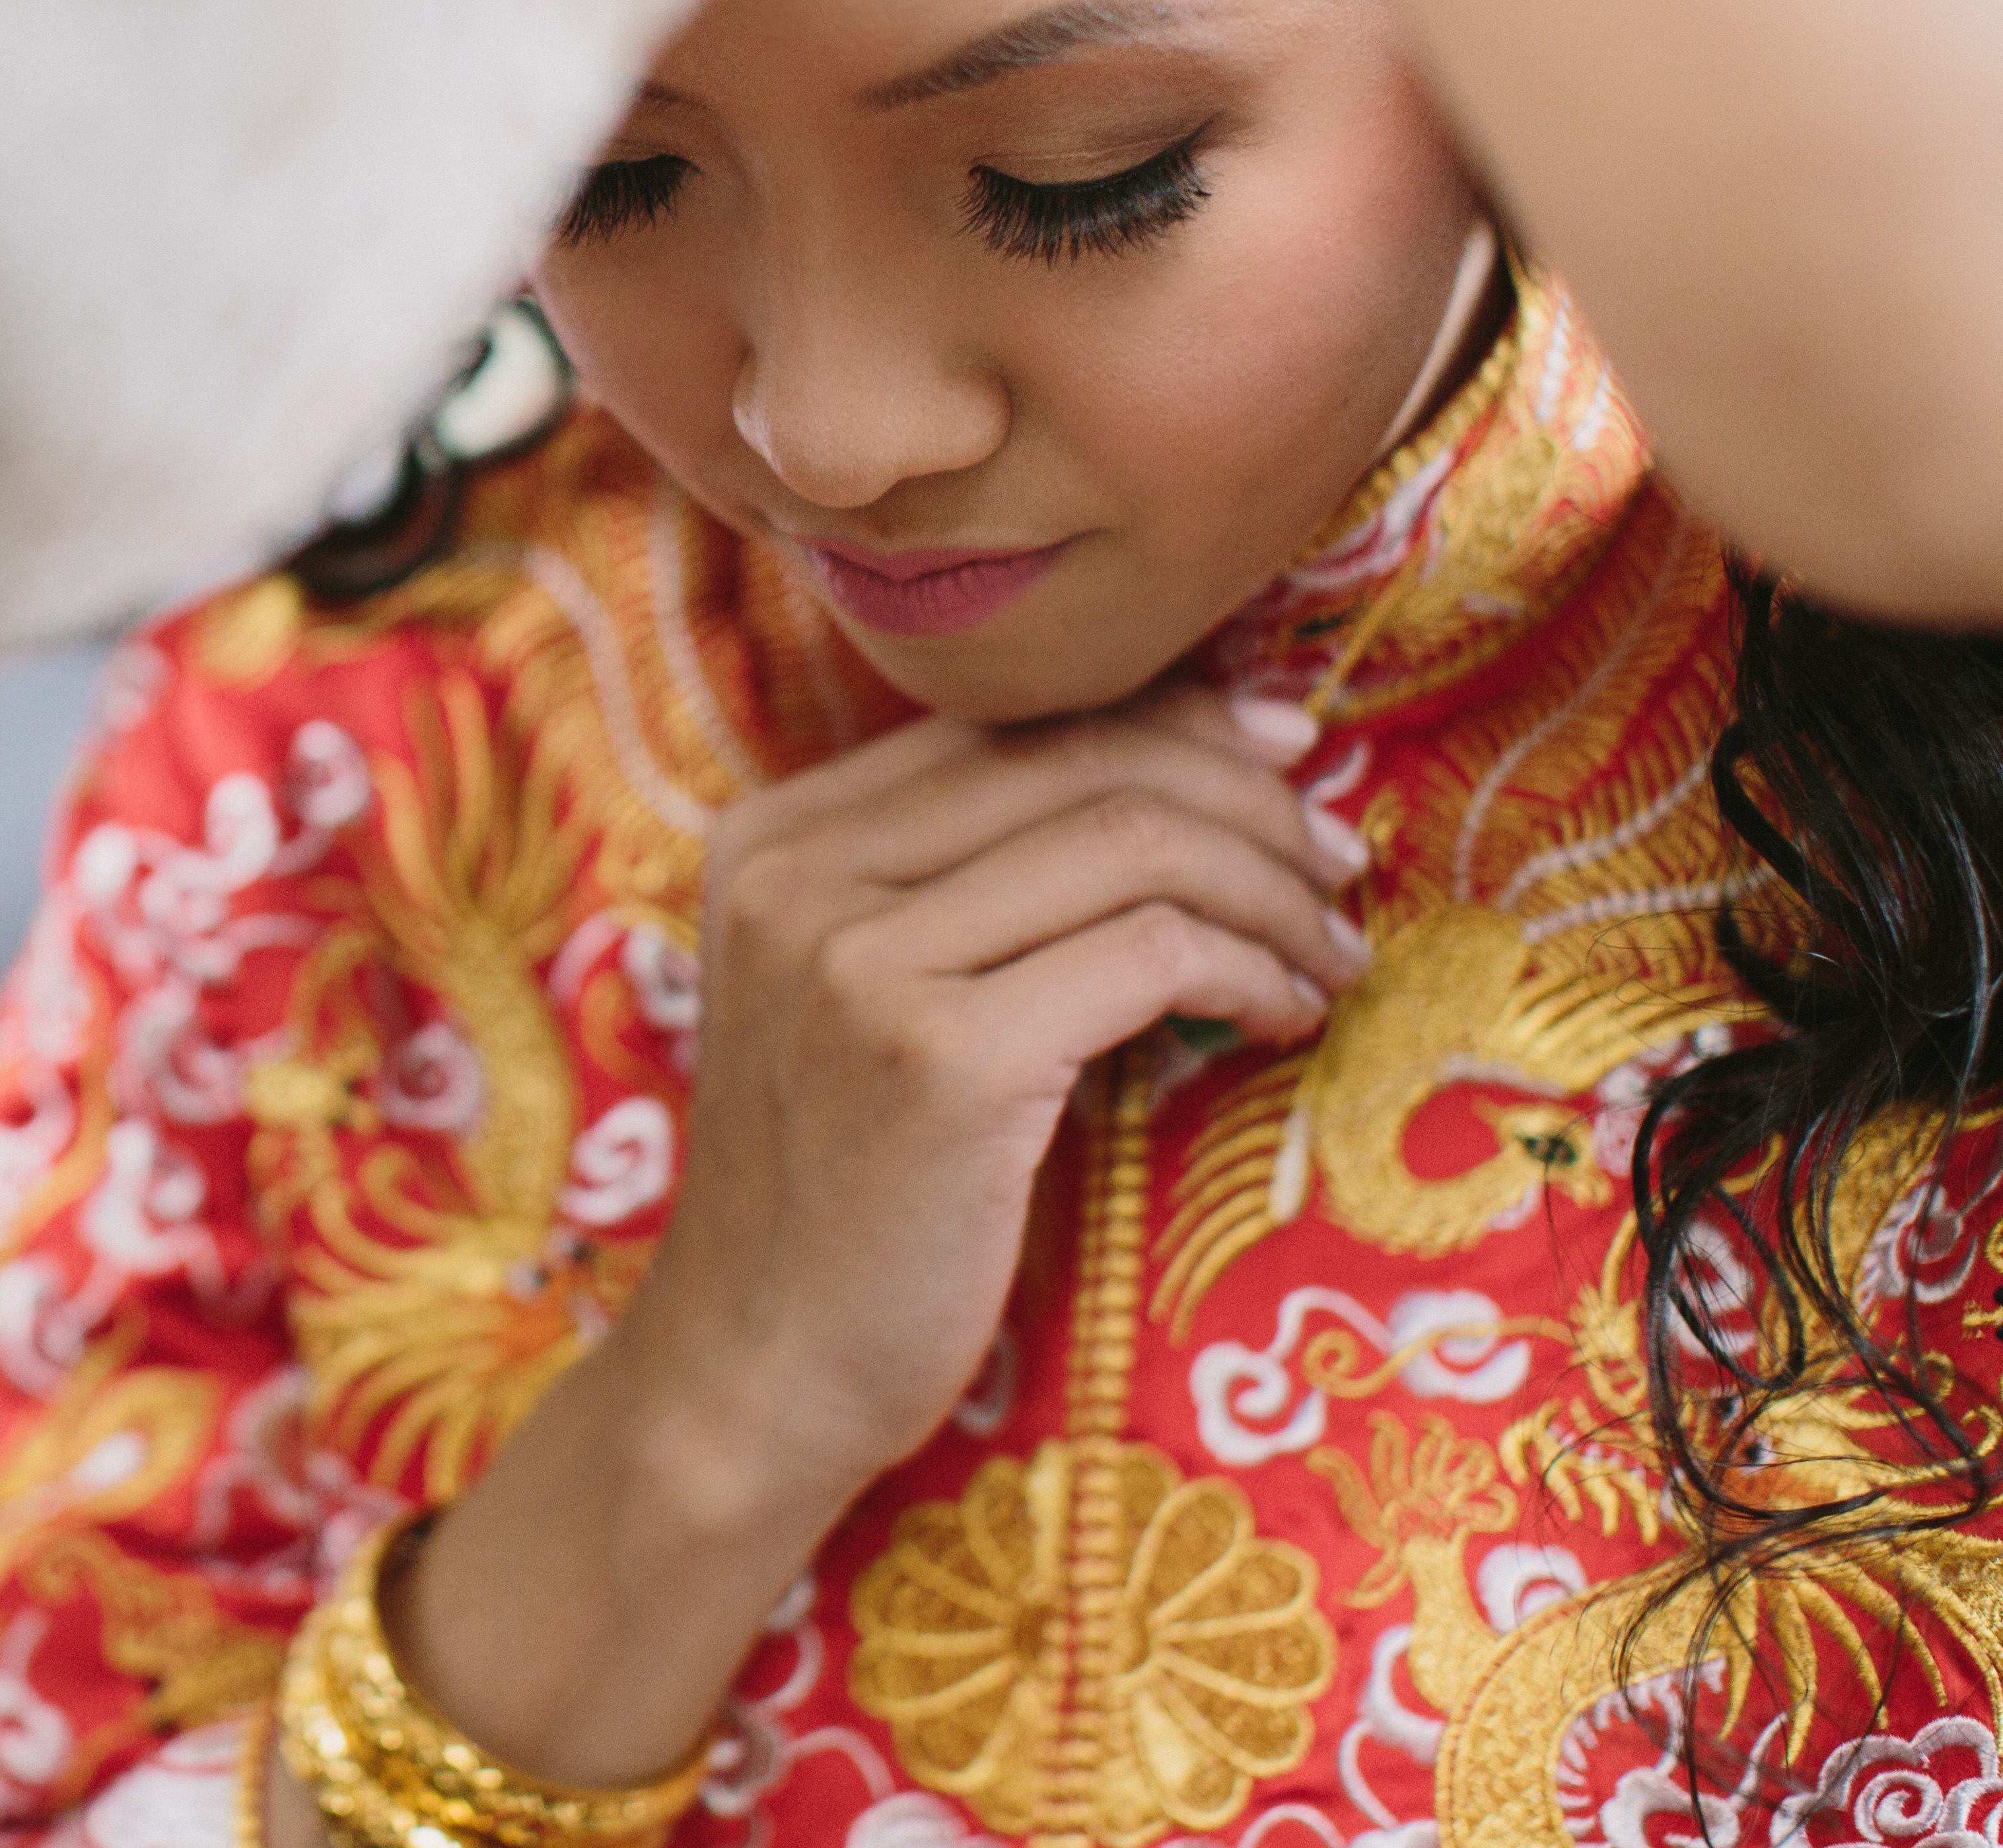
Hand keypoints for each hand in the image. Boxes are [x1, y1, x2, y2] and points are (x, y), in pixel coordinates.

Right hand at [626, 681, 1362, 1510]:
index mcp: (773, 837)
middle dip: (1245, 793)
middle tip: (1336, 856)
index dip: (1170, 714)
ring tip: (1328, 947)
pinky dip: (1251, 966)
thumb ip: (963, 887)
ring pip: (1133, 841)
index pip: (1005, 715)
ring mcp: (857, 960)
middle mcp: (800, 872)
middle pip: (1080, 758)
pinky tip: (1281, 1013)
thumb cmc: (841, 1197)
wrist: (752, 1374)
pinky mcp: (938, 1057)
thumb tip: (1175, 773)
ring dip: (1270, 885)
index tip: (1279, 751)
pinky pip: (1151, 952)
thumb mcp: (865, 999)